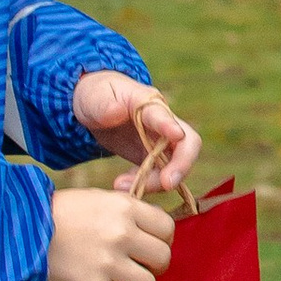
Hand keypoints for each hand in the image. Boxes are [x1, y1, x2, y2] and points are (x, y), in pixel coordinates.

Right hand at [47, 184, 175, 280]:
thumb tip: (157, 225)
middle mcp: (121, 234)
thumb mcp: (99, 198)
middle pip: (163, 258)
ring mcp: (107, 262)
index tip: (151, 243)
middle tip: (139, 264)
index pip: (167, 228)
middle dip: (155, 264)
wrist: (22, 229)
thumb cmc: (62, 212)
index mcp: (125, 208)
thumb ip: (129, 210)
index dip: (163, 239)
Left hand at [71, 69, 200, 195]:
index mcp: (148, 104)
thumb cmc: (98, 95)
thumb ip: (104, 105)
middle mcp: (163, 123)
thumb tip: (116, 111)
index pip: (164, 114)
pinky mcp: (154, 158)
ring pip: (174, 166)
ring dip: (155, 182)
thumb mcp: (95, 97)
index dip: (170, 126)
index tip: (177, 135)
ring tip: (121, 186)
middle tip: (167, 183)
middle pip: (186, 144)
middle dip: (181, 165)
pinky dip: (145, 185)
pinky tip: (123, 185)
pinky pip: (159, 176)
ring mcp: (161, 142)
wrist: (96, 106)